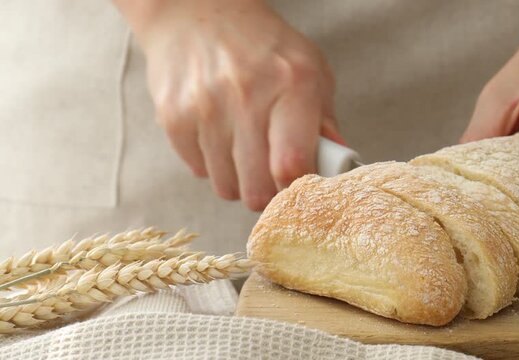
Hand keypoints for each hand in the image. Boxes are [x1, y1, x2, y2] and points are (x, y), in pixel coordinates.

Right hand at [115, 0, 342, 210]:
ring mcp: (205, 107)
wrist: (196, 12)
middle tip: (271, 174)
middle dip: (268, 192)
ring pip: (226, 188)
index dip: (296, 190)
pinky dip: (211, 164)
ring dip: (239, 179)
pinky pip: (198, 172)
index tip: (298, 187)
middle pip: (257, 190)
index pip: (291, 165)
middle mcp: (246, 95)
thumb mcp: (310, 71)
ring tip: (244, 149)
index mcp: (292, 84)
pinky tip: (219, 135)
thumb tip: (336, 166)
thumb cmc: (262, 46)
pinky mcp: (173, 117)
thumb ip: (326, 122)